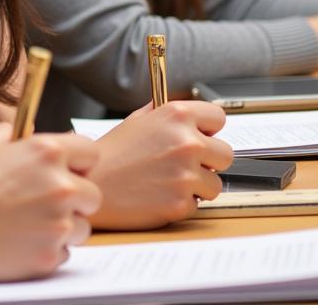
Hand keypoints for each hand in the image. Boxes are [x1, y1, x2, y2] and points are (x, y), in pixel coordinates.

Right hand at [0, 123, 101, 286]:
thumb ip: (14, 134)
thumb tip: (25, 129)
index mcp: (48, 152)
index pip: (91, 153)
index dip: (79, 163)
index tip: (68, 171)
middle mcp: (60, 186)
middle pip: (93, 195)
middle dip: (75, 199)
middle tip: (47, 203)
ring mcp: (58, 223)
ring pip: (82, 227)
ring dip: (64, 227)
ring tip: (31, 223)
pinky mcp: (50, 255)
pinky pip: (64, 253)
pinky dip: (48, 249)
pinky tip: (23, 241)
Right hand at [87, 100, 232, 229]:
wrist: (92, 184)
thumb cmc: (112, 153)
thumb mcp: (138, 120)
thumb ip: (165, 114)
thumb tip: (185, 112)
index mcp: (177, 115)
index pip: (218, 117)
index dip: (209, 129)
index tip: (202, 136)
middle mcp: (187, 142)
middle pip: (225, 153)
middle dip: (208, 161)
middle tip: (185, 165)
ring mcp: (186, 174)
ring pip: (215, 184)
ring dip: (197, 186)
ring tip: (168, 181)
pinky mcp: (181, 203)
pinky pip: (197, 204)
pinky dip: (181, 203)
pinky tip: (159, 195)